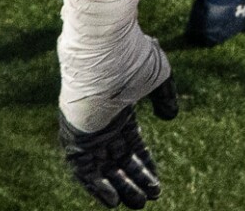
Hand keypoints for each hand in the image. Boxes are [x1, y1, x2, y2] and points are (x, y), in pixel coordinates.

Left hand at [58, 31, 175, 208]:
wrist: (105, 50)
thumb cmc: (133, 57)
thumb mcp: (159, 76)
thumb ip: (165, 97)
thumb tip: (169, 118)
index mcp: (119, 109)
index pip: (132, 145)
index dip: (145, 164)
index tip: (157, 184)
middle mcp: (102, 123)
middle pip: (118, 161)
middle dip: (133, 181)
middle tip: (148, 200)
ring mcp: (88, 132)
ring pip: (102, 169)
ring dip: (119, 188)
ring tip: (137, 204)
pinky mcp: (75, 138)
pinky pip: (83, 171)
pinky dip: (97, 187)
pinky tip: (114, 202)